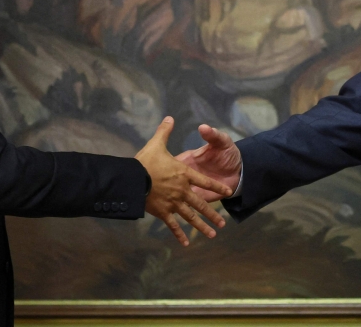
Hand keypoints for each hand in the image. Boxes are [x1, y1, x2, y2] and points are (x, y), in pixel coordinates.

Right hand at [136, 117, 233, 245]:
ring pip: (191, 216)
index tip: (228, 191)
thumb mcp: (157, 143)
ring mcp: (174, 203)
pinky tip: (186, 243)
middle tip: (223, 223)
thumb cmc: (146, 161)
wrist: (132, 179)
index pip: (205, 181)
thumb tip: (169, 118)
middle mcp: (183, 190)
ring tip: (213, 234)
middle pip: (201, 203)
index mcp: (185, 173)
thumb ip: (165, 131)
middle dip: (212, 213)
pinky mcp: (163, 212)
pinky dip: (179, 234)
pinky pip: (173, 225)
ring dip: (202, 226)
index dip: (217, 186)